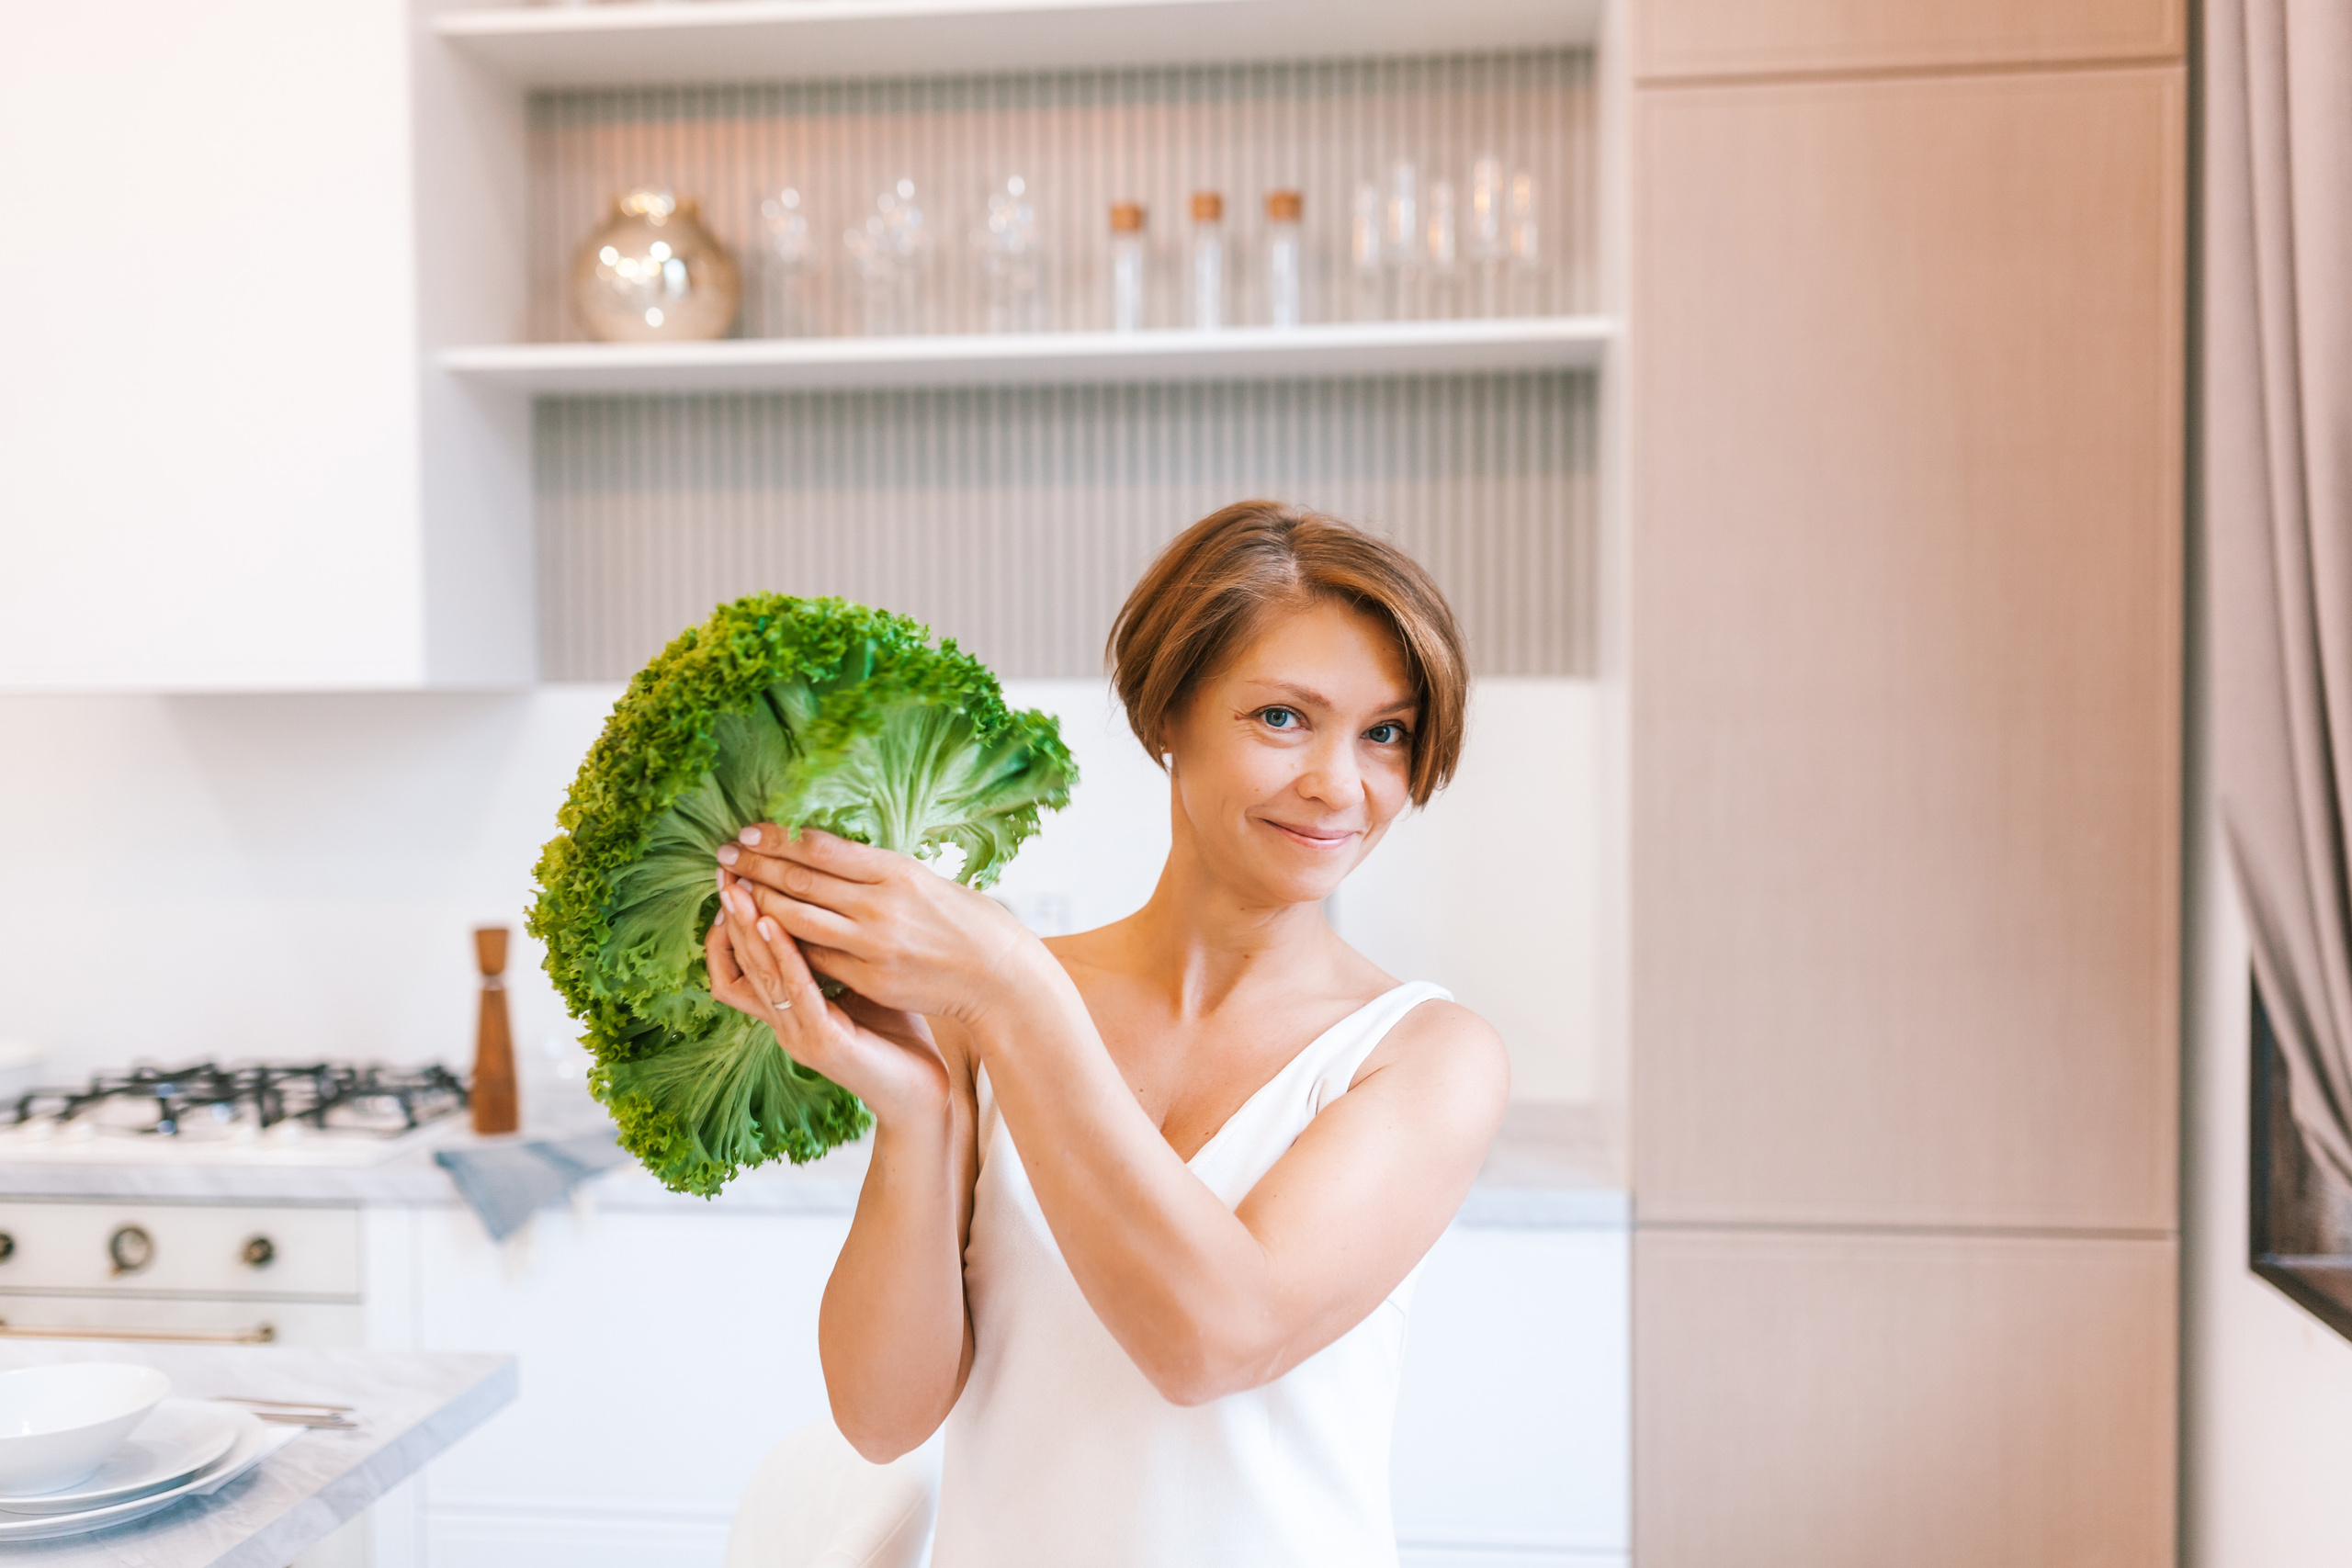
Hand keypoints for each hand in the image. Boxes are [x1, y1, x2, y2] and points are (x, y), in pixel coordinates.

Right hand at [707, 867, 947, 1126]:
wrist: (925, 1094)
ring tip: (737, 891)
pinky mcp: (823, 1043)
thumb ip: (838, 950)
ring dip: (747, 931)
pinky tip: (773, 925)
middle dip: (731, 917)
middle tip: (723, 873)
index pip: (739, 964)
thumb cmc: (898, 1035)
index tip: (733, 877)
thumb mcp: (861, 984)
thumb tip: (835, 894)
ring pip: (759, 975)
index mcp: (790, 1008)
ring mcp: (800, 1034)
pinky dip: (782, 956)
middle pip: (740, 964)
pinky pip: (794, 992)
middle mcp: (786, 1021)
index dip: (730, 923)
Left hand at [717, 826, 1039, 1025]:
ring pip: (798, 920)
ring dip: (759, 903)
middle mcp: (881, 904)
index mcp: (895, 871)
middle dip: (756, 865)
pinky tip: (762, 933)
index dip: (779, 838)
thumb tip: (823, 850)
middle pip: (801, 881)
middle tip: (723, 853)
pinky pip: (815, 960)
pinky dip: (786, 944)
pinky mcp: (870, 979)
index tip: (747, 830)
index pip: (822, 848)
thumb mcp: (922, 879)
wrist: (999, 974)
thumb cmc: (963, 920)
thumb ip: (873, 869)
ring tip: (732, 890)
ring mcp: (873, 945)